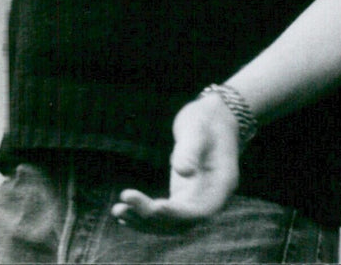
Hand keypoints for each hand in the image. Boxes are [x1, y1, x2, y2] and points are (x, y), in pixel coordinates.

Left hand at [111, 92, 239, 229]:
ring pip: (172, 224)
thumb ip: (191, 149)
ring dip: (145, 221)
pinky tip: (126, 213)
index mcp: (222, 183)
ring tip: (118, 211)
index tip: (154, 207)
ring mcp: (198, 199)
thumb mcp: (198, 127)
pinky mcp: (184, 196)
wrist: (213, 116)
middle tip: (123, 207)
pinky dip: (146, 216)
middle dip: (152, 218)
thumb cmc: (207, 118)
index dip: (178, 214)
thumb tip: (183, 172)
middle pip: (182, 222)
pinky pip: (166, 214)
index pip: (200, 210)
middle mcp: (211, 198)